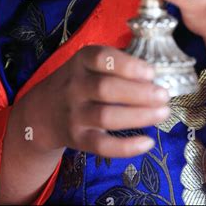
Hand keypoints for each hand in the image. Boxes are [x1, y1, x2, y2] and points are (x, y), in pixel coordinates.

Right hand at [20, 45, 170, 156]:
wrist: (42, 113)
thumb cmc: (79, 82)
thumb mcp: (89, 64)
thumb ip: (117, 65)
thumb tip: (156, 75)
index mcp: (81, 61)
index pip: (102, 58)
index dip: (128, 65)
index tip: (151, 72)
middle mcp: (75, 86)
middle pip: (106, 89)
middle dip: (139, 93)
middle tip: (164, 95)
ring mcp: (74, 114)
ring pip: (106, 116)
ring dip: (138, 116)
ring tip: (163, 113)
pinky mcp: (77, 139)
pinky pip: (102, 146)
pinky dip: (126, 147)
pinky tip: (148, 142)